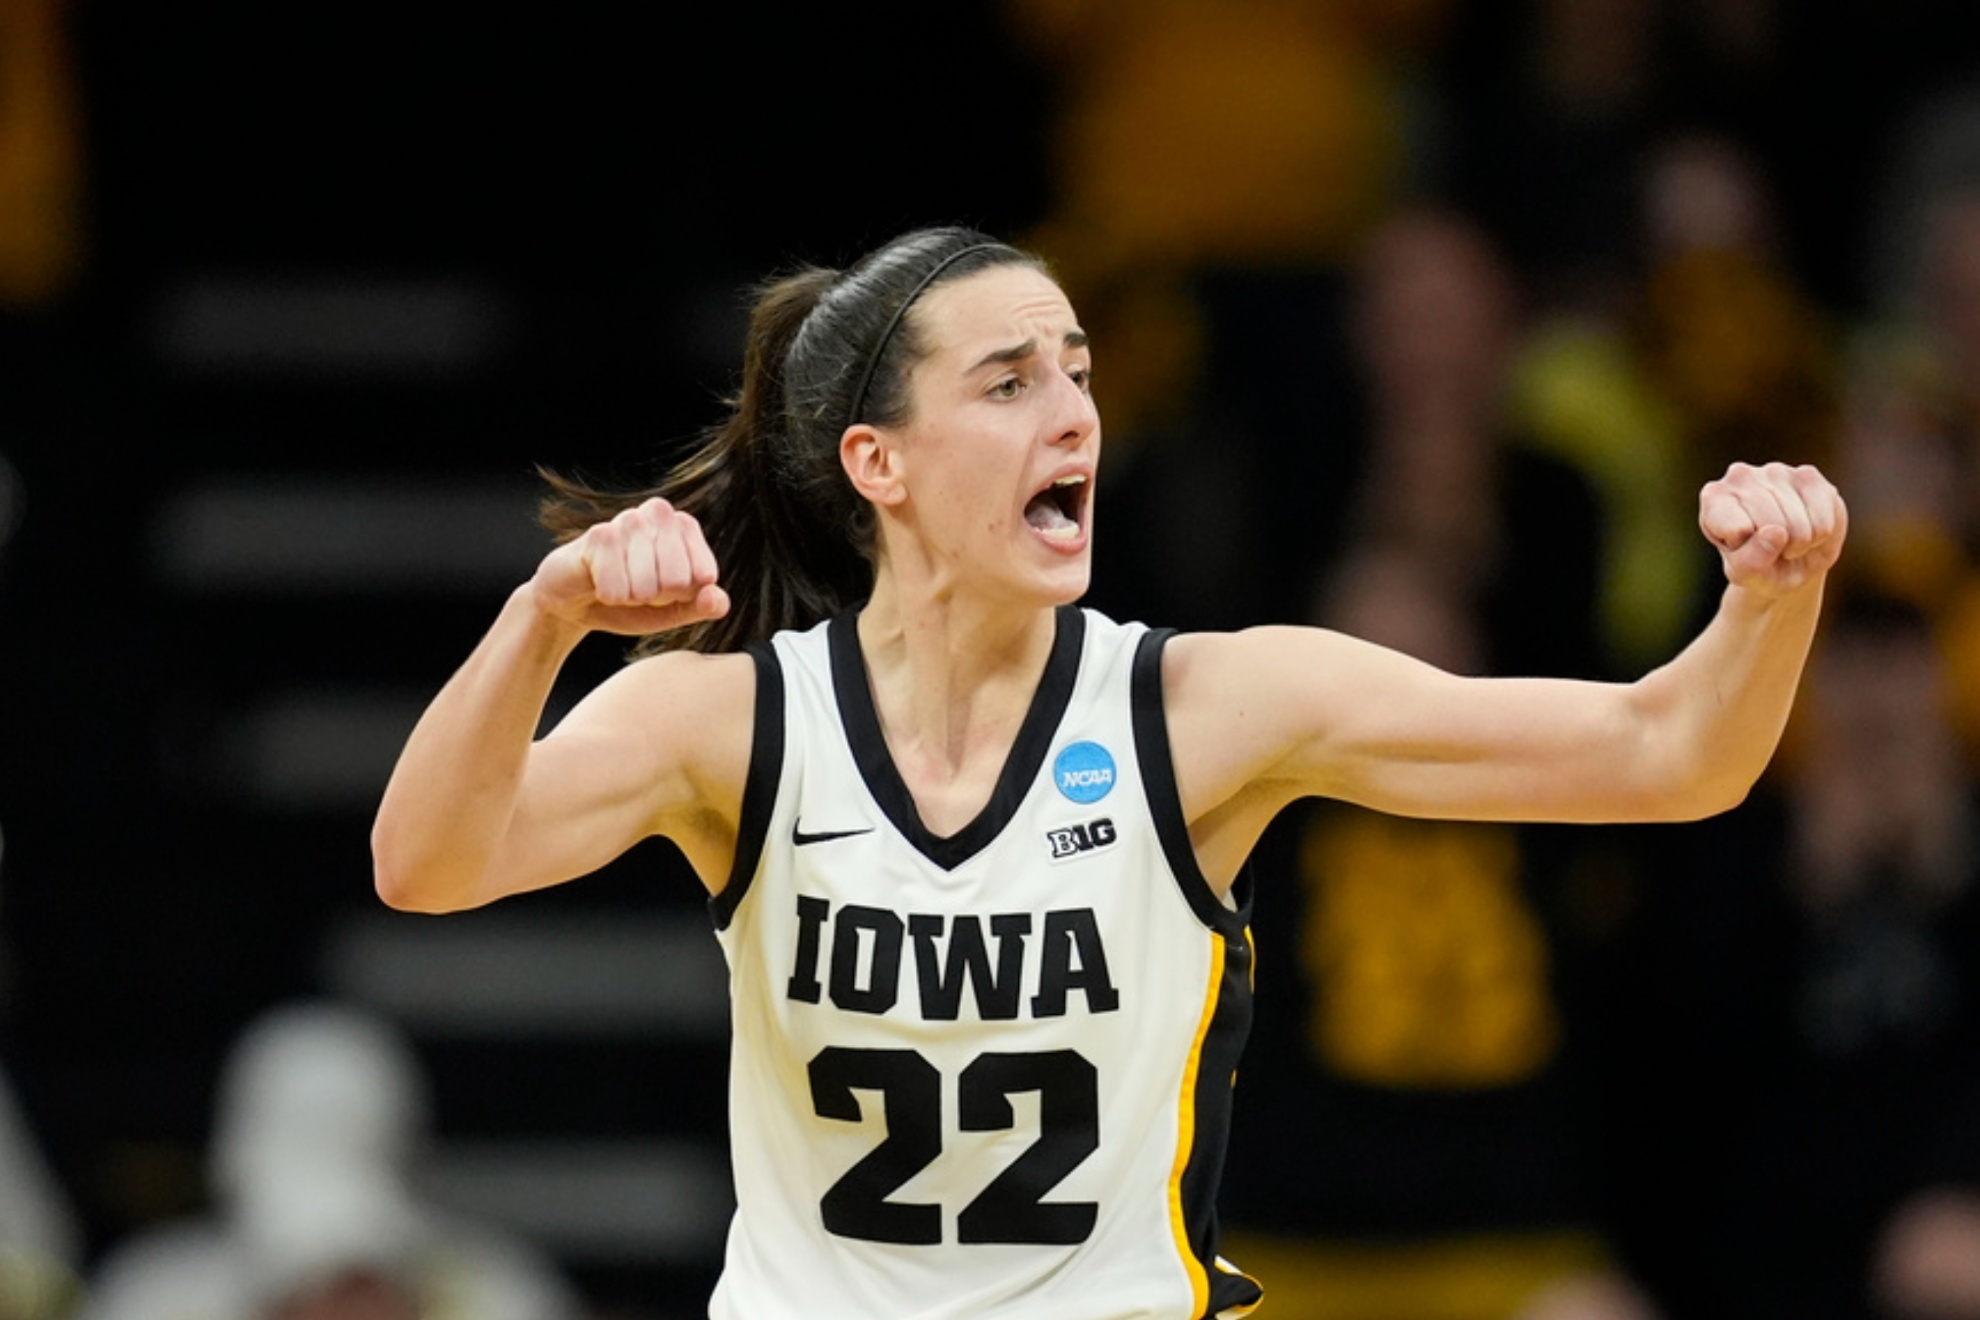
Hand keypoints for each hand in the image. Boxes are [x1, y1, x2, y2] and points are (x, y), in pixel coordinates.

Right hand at [529, 497, 730, 634]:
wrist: (576, 603)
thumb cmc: (631, 602)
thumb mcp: (673, 610)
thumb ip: (702, 606)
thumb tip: (718, 600)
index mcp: (684, 526)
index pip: (705, 575)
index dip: (683, 596)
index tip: (665, 590)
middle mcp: (659, 513)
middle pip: (678, 581)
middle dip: (657, 597)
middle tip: (638, 589)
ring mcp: (628, 520)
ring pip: (646, 586)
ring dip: (631, 598)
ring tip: (620, 585)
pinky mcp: (598, 535)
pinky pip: (617, 588)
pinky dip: (610, 596)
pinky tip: (599, 583)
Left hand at [1699, 462, 1847, 598]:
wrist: (1791, 561)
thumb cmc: (1758, 565)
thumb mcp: (1745, 574)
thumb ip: (1751, 561)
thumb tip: (1777, 532)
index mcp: (1714, 497)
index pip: (1737, 529)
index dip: (1747, 550)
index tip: (1742, 546)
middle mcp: (1741, 476)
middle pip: (1771, 525)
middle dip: (1777, 548)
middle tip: (1771, 546)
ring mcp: (1776, 471)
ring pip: (1798, 525)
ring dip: (1799, 544)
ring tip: (1788, 538)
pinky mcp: (1809, 475)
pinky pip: (1823, 521)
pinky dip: (1820, 535)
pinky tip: (1807, 526)